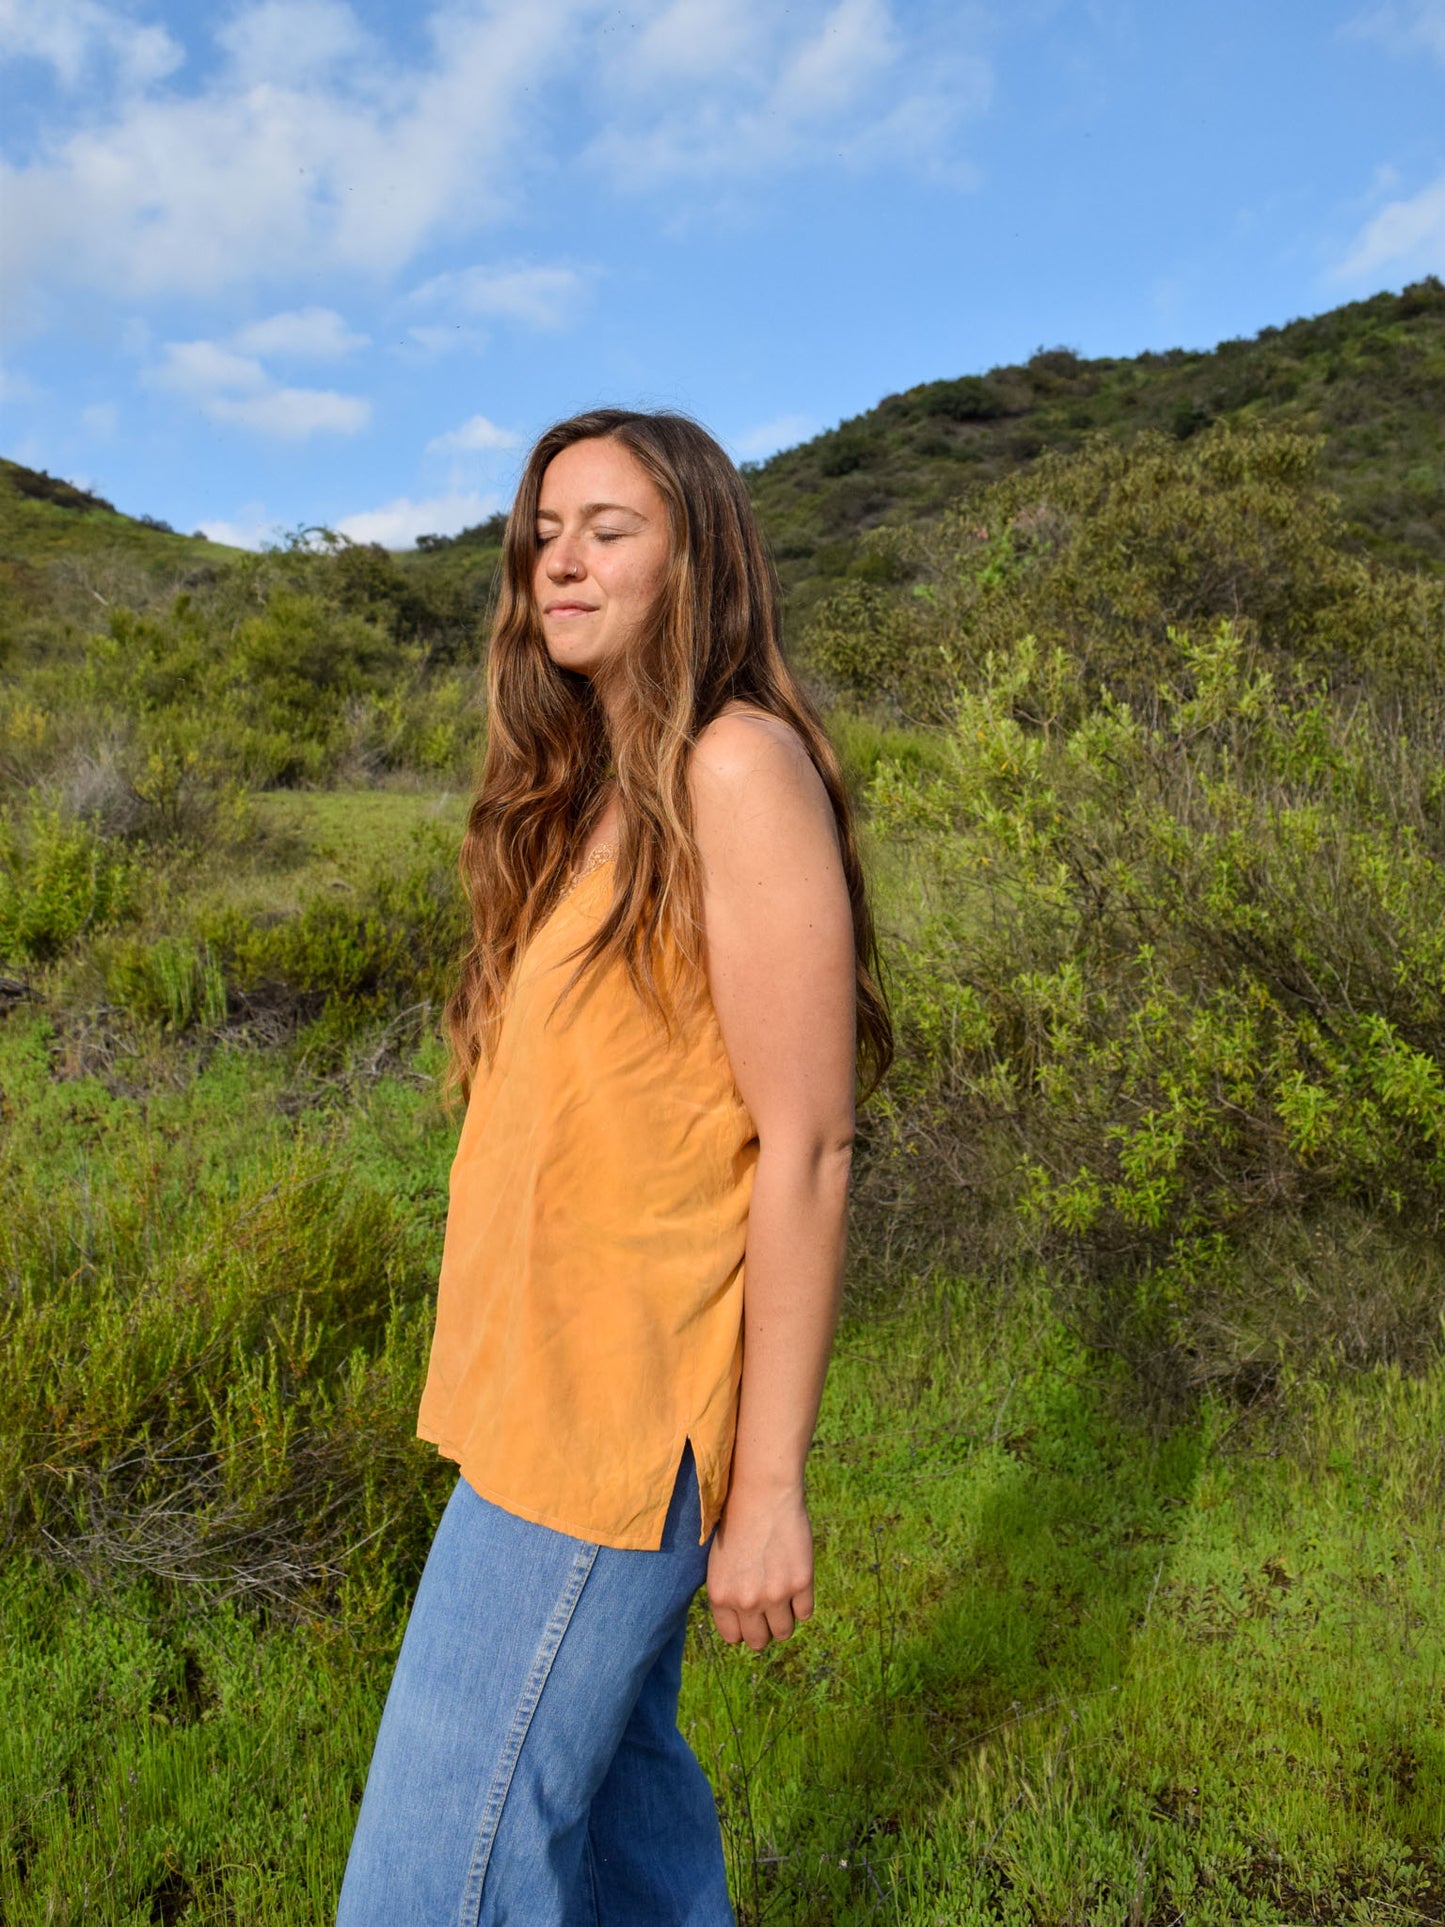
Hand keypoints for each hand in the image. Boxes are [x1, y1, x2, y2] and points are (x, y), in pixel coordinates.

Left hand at [705, 1483, 814, 1652]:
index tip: (749, 1617)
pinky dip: (802, 1604)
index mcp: (721, 1596)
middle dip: (763, 1629)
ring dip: (784, 1619)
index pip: (734, 1637)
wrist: (762, 1494)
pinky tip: (796, 1584)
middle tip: (768, 1610)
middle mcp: (746, 1601)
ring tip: (783, 1599)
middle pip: (759, 1641)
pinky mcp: (801, 1583)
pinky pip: (805, 1613)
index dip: (743, 1628)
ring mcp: (775, 1594)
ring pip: (784, 1632)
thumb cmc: (738, 1522)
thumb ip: (728, 1594)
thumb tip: (740, 1621)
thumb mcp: (719, 1562)